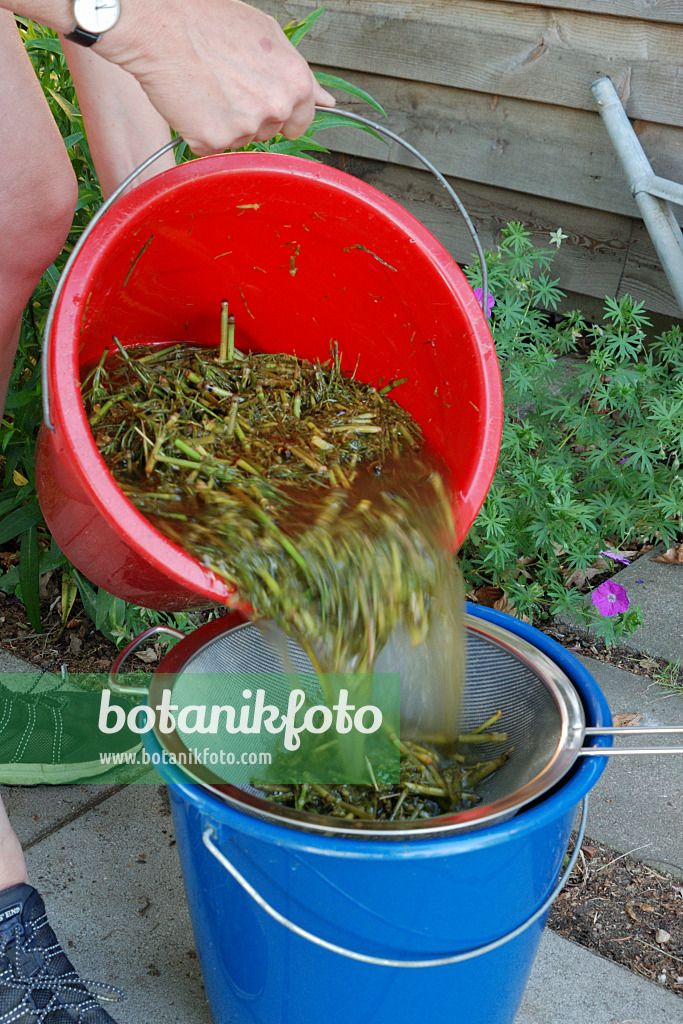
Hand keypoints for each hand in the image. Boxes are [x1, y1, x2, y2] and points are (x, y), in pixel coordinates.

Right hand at [96, 0, 334, 154]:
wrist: (160, 28)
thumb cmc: (209, 23)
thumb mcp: (268, 36)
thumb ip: (301, 74)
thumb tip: (327, 101)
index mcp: (295, 83)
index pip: (301, 121)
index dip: (282, 116)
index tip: (264, 107)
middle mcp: (276, 108)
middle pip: (269, 131)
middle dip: (251, 117)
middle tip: (225, 85)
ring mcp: (246, 127)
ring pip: (240, 141)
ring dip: (225, 124)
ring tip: (207, 88)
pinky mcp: (215, 141)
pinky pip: (212, 148)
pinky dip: (201, 132)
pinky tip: (192, 103)